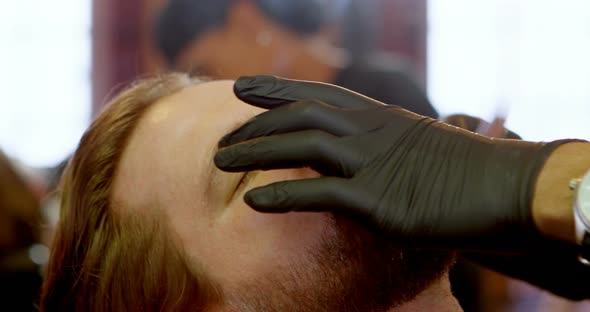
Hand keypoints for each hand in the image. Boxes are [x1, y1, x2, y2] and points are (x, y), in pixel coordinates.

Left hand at [215, 76, 574, 250]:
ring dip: (255, 150)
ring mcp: (372, 163)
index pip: (317, 94)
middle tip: (223, 137)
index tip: (243, 89)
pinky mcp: (377, 200)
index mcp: (379, 116)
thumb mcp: (418, 145)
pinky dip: (282, 194)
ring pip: (301, 145)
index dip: (276, 90)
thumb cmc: (466, 170)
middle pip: (300, 116)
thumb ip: (384, 144)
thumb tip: (359, 153)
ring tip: (220, 159)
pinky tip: (252, 201)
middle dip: (256, 123)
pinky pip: (318, 193)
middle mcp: (370, 132)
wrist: (507, 187)